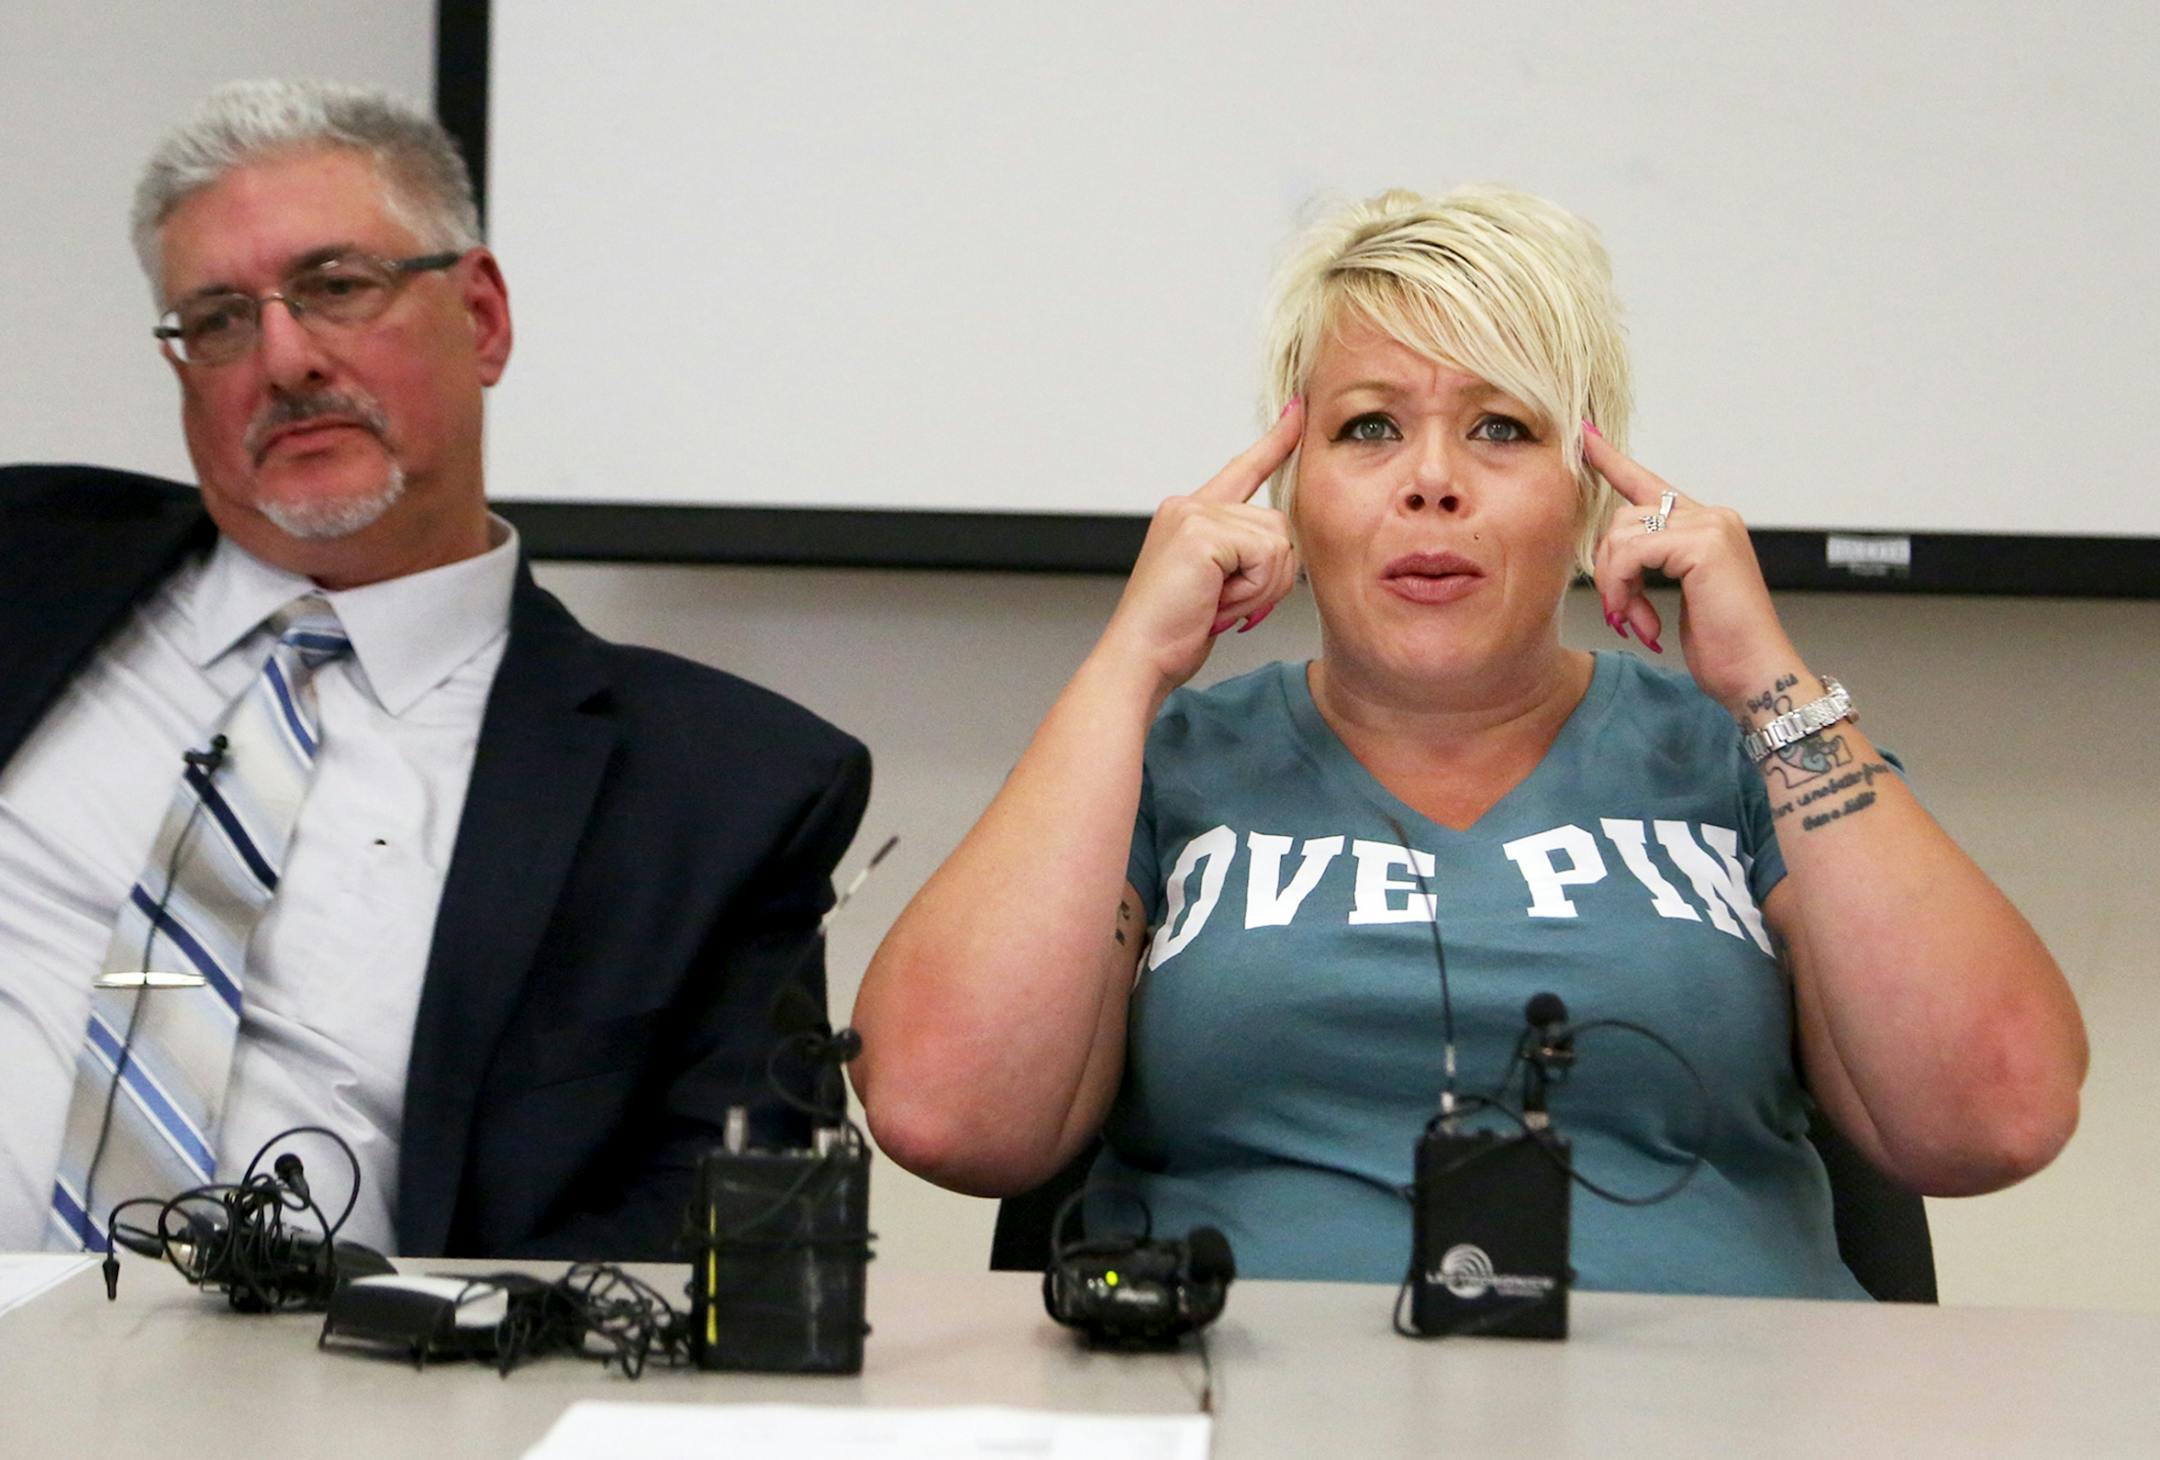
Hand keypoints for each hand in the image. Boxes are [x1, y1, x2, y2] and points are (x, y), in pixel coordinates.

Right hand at [1096, 398, 1303, 696]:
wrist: (1140, 657)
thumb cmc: (1173, 631)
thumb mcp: (1216, 584)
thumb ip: (1243, 554)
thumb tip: (1282, 547)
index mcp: (1190, 514)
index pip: (1243, 469)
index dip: (1275, 442)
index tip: (1297, 411)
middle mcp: (1189, 505)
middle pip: (1278, 524)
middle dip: (1269, 576)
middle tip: (1228, 603)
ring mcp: (1193, 515)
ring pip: (1277, 541)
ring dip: (1260, 586)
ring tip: (1219, 604)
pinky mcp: (1202, 533)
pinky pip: (1267, 555)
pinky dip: (1253, 590)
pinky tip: (1218, 602)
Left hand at [1583, 424, 1804, 715]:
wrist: (1755, 674)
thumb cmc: (1724, 644)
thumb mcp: (1681, 596)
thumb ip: (1655, 563)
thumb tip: (1616, 553)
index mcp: (1707, 524)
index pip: (1649, 484)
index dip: (1612, 462)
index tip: (1584, 438)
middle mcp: (1712, 516)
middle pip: (1622, 518)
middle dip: (1608, 569)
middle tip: (1622, 611)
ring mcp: (1711, 525)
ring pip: (1622, 534)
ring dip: (1615, 584)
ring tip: (1635, 619)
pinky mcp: (1703, 544)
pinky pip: (1632, 552)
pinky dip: (1623, 587)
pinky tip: (1641, 618)